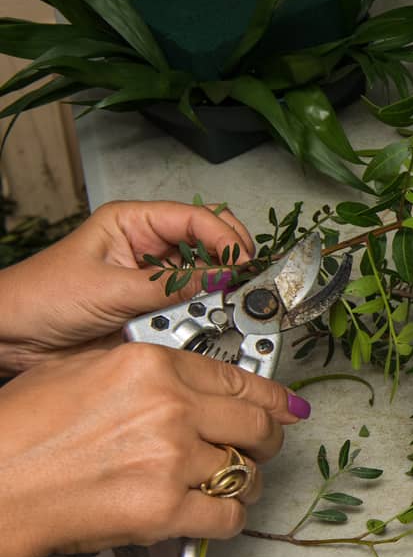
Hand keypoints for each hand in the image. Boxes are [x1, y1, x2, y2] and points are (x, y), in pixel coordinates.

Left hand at [0, 200, 254, 374]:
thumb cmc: (39, 298)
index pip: (196, 218)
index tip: (243, 261)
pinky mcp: (153, 310)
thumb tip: (222, 278)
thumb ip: (171, 286)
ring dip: (213, 293)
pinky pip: (190, 310)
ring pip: (204, 278)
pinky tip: (197, 324)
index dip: (225, 237)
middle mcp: (148, 248)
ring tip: (216, 306)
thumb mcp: (110, 288)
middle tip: (244, 281)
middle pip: (209, 242)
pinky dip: (199, 317)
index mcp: (133, 223)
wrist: (10, 339)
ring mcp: (153, 280)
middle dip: (230, 259)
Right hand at [0, 344, 304, 556]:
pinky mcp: (166, 509)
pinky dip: (227, 519)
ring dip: (245, 483)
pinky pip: (228, 516)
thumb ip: (143, 372)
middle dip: (268, 439)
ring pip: (246, 472)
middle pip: (257, 424)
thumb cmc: (19, 433)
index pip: (238, 378)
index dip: (273, 397)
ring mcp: (172, 459)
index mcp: (151, 366)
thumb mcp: (82, 371)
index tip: (287, 407)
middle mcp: (171, 408)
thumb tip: (186, 383)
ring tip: (230, 486)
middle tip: (264, 448)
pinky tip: (212, 515)